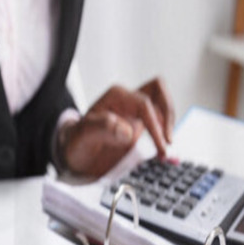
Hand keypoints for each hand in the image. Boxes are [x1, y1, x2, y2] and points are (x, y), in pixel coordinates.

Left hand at [59, 77, 174, 178]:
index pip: (144, 104)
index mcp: (115, 97)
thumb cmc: (76, 142)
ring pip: (162, 103)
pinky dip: (166, 133)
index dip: (155, 125)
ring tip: (167, 148)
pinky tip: (166, 151)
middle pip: (158, 91)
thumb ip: (102, 129)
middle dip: (167, 116)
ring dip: (169, 123)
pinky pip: (159, 121)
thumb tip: (128, 131)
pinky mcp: (139, 124)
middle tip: (167, 142)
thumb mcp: (82, 136)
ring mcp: (134, 112)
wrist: (74, 153)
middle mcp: (127, 100)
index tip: (161, 146)